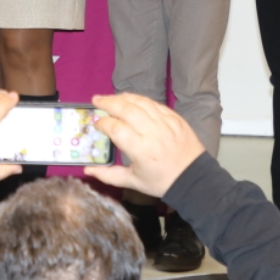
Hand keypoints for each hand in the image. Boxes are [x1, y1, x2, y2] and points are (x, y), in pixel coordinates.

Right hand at [85, 93, 205, 201]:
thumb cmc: (161, 181)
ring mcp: (165, 122)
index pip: (116, 129)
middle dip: (108, 102)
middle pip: (126, 109)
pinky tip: (130, 100)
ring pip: (140, 102)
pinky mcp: (174, 117)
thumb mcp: (133, 182)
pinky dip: (139, 100)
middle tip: (96, 100)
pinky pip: (154, 103)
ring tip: (111, 98)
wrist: (193, 178)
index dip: (103, 124)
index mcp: (141, 150)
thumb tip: (87, 170)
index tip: (97, 124)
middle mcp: (152, 132)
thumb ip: (108, 175)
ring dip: (123, 97)